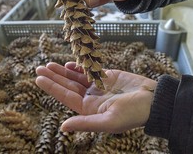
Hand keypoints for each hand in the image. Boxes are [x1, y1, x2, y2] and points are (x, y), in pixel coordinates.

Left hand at [35, 62, 156, 132]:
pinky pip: (89, 71)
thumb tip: (63, 127)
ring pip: (76, 78)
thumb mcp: (108, 121)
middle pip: (67, 86)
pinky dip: (79, 67)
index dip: (52, 87)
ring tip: (49, 64)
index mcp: (89, 109)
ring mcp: (98, 86)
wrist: (153, 100)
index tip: (39, 78)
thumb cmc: (133, 113)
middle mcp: (91, 98)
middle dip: (53, 77)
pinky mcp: (107, 76)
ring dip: (63, 71)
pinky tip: (70, 64)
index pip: (65, 97)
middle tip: (39, 67)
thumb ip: (85, 123)